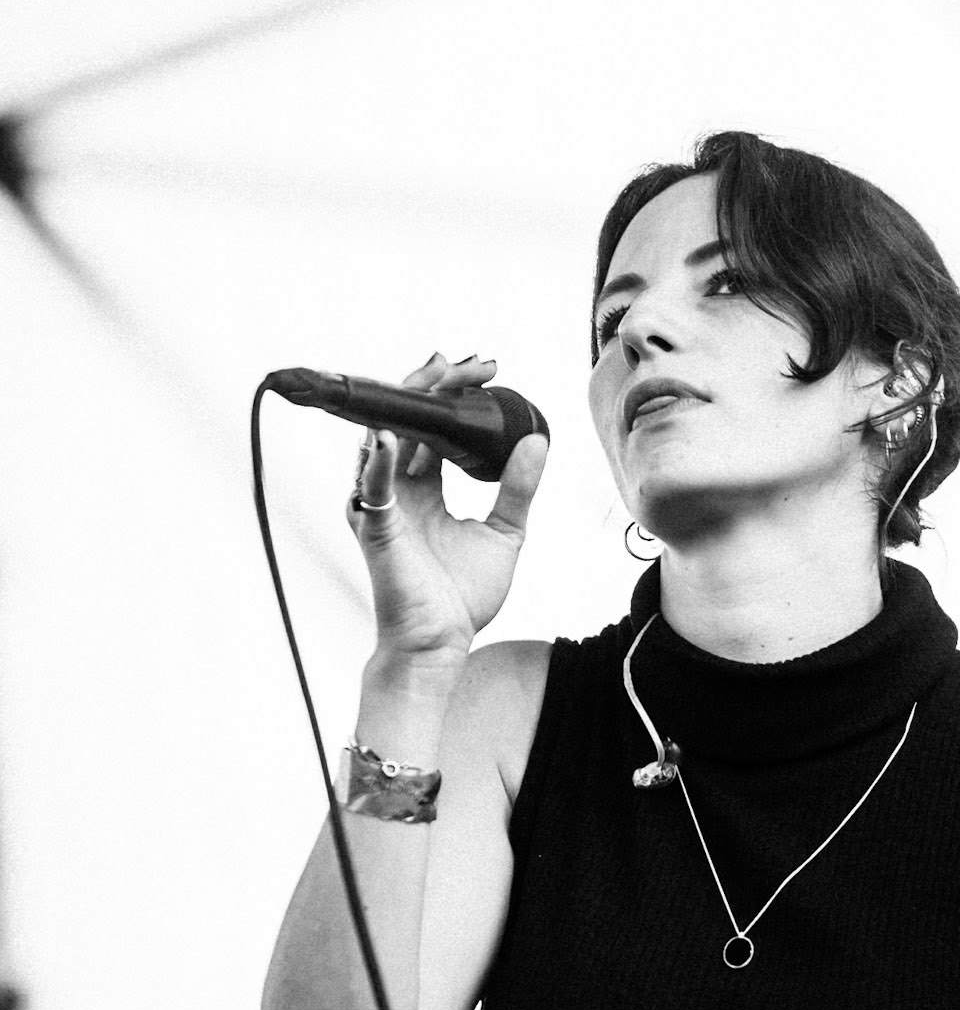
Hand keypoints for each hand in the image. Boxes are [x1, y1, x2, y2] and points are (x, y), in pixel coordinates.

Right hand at [347, 351, 549, 660]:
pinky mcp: (375, 530)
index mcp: (423, 490)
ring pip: (382, 439)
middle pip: (405, 421)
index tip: (488, 372)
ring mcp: (381, 507)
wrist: (441, 646)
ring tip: (438, 376)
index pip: (431, 428)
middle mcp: (396, 490)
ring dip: (408, 406)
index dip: (453, 397)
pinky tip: (393, 437)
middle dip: (432, 386)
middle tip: (472, 364)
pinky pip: (371, 489)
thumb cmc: (460, 599)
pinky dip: (378, 461)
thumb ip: (518, 488)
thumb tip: (538, 442)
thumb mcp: (504, 533)